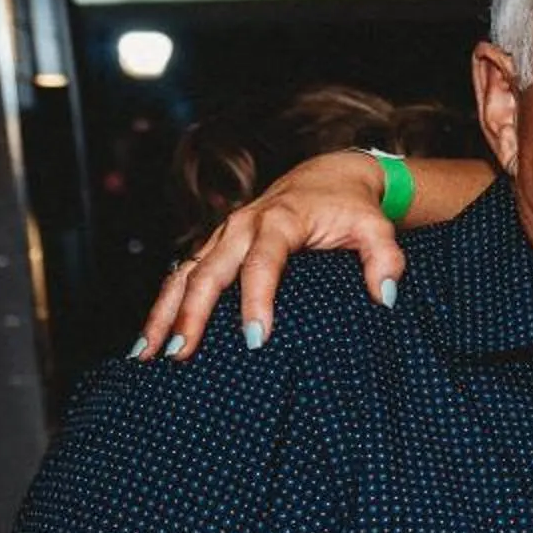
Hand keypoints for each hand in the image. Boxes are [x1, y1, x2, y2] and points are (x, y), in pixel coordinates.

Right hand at [137, 150, 404, 359]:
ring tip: (145, 354)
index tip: (256, 340)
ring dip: (163, 314)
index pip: (264, 263)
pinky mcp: (215, 245)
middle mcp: (242, 225)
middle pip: (209, 271)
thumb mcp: (377, 229)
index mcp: (280, 221)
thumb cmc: (353, 209)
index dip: (258, 300)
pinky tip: (149, 340)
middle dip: (192, 315)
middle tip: (181, 356)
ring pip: (184, 274)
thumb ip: (386, 259)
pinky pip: (182, 276)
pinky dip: (163, 306)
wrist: (329, 176)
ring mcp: (223, 235)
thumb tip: (387, 297)